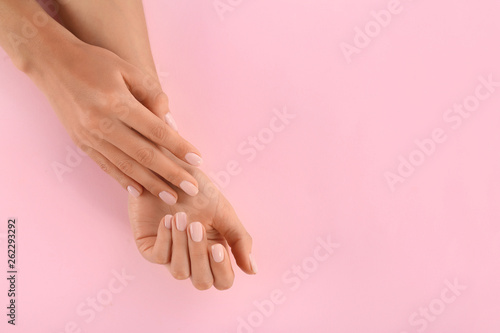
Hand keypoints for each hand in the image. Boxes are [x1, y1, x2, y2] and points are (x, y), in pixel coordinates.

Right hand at [30, 38, 201, 203]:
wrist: (51, 63)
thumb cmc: (95, 62)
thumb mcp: (127, 68)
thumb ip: (151, 94)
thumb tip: (171, 122)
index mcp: (117, 102)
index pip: (156, 131)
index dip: (179, 147)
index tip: (197, 161)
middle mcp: (102, 123)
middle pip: (144, 154)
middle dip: (171, 174)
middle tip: (192, 189)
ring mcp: (90, 136)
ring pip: (126, 166)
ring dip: (151, 184)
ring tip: (172, 197)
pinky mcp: (81, 144)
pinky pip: (107, 166)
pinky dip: (124, 180)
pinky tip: (140, 191)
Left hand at [128, 154, 256, 289]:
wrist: (169, 169)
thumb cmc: (198, 190)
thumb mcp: (224, 212)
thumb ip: (239, 240)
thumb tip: (252, 270)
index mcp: (215, 253)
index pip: (223, 280)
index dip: (222, 270)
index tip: (217, 247)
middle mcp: (193, 259)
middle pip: (202, 281)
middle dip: (199, 255)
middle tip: (196, 226)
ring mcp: (171, 256)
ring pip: (180, 272)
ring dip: (182, 245)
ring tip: (181, 217)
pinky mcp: (150, 248)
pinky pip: (159, 257)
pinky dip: (165, 239)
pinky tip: (167, 219)